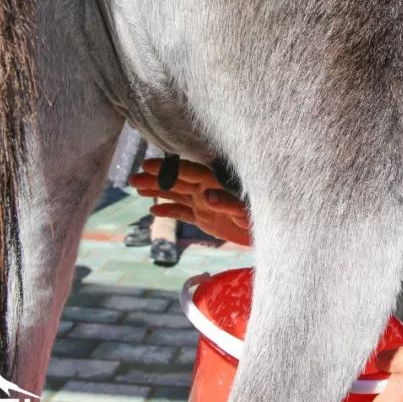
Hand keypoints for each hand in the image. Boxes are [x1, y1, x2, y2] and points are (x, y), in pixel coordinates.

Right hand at [130, 159, 250, 245]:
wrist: (270, 235)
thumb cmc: (261, 219)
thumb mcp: (246, 212)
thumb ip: (228, 203)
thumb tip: (207, 195)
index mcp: (216, 183)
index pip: (188, 171)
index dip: (168, 168)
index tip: (147, 165)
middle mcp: (207, 190)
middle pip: (177, 181)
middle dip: (156, 179)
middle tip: (132, 179)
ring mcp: (205, 204)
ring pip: (177, 195)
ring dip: (157, 191)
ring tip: (136, 189)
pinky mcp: (206, 218)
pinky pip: (183, 212)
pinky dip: (169, 211)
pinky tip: (153, 211)